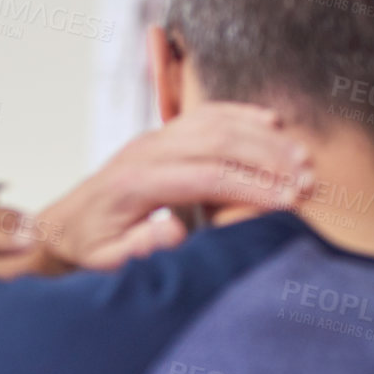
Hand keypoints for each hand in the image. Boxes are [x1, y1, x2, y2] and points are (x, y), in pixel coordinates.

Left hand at [34, 101, 310, 271]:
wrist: (65, 222)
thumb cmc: (90, 245)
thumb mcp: (106, 259)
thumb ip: (139, 248)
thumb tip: (175, 231)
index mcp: (137, 183)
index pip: (207, 178)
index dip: (252, 188)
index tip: (289, 203)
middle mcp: (147, 151)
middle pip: (220, 143)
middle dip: (269, 162)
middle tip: (309, 183)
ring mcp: (155, 136)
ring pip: (217, 124)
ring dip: (263, 140)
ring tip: (303, 160)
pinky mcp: (162, 133)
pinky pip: (206, 114)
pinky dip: (242, 115)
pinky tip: (273, 124)